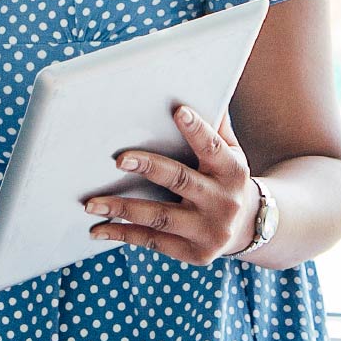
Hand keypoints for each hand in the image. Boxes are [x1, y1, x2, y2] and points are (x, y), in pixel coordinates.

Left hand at [84, 106, 258, 265]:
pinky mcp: (195, 254)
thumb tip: (197, 87)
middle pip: (181, 180)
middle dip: (149, 167)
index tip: (178, 110)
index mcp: (233, 170)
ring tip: (91, 203)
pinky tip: (98, 229)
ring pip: (160, 217)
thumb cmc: (227, 178)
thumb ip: (216, 126)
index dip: (197, 129)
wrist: (249, 227)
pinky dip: (123, 234)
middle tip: (117, 159)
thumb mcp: (232, 152)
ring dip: (122, 209)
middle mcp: (224, 201)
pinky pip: (154, 242)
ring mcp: (210, 231)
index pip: (213, 146)